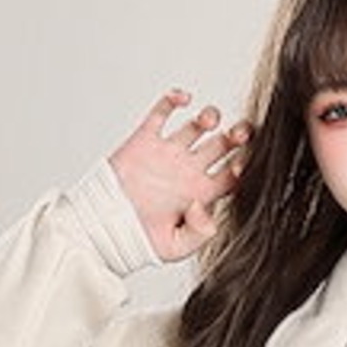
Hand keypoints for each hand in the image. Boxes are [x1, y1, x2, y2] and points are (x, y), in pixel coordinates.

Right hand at [107, 88, 250, 262]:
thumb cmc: (139, 241)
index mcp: (200, 194)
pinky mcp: (145, 140)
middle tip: (241, 133)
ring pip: (197, 126)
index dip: (242, 166)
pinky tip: (183, 99)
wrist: (104, 228)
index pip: (232, 175)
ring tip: (209, 120)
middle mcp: (188, 170)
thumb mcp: (176, 247)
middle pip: (222, 146)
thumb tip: (204, 208)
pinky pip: (162, 113)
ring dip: (210, 117)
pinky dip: (173, 100)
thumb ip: (198, 234)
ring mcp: (168, 153)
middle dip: (236, 137)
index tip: (241, 164)